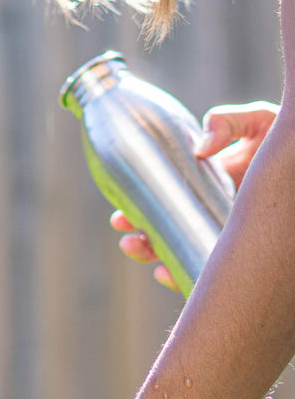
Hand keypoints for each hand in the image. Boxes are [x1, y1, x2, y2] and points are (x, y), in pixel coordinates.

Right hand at [112, 101, 279, 290]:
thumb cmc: (286, 144)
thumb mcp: (258, 122)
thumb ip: (226, 122)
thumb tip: (200, 149)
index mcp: (207, 189)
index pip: (165, 206)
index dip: (137, 214)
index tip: (120, 218)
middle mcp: (210, 218)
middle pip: (165, 236)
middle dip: (139, 241)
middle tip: (127, 236)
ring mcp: (222, 240)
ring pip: (179, 256)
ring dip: (152, 257)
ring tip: (139, 250)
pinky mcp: (238, 259)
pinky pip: (200, 274)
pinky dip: (180, 276)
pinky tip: (167, 271)